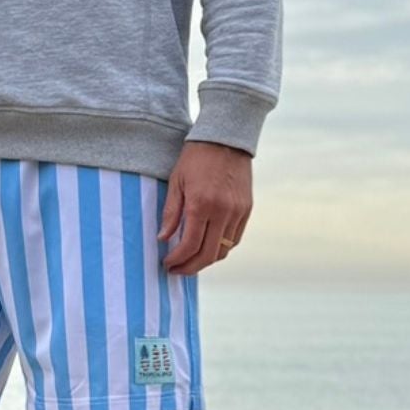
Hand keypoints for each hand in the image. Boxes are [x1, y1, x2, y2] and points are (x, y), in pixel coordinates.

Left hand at [158, 140, 251, 275]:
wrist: (226, 138)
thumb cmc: (196, 157)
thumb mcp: (176, 182)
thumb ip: (171, 213)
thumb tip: (163, 239)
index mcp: (202, 204)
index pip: (190, 245)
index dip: (177, 260)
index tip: (167, 263)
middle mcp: (223, 211)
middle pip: (209, 254)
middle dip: (190, 267)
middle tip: (177, 270)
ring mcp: (237, 212)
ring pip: (224, 250)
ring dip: (206, 260)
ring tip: (191, 260)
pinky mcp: (247, 209)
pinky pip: (234, 238)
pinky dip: (221, 247)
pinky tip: (208, 246)